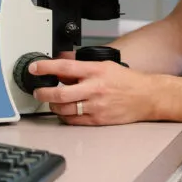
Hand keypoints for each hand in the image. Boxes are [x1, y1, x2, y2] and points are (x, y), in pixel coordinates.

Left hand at [29, 58, 159, 125]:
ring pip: (64, 109)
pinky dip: (65, 116)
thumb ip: (82, 64)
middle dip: (43, 93)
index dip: (46, 67)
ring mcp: (95, 106)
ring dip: (53, 106)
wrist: (146, 97)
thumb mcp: (104, 65)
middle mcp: (94, 89)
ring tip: (51, 102)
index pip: (65, 67)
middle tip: (37, 91)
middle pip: (60, 94)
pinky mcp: (97, 120)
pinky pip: (74, 121)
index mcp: (95, 72)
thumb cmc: (127, 81)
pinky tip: (64, 111)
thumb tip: (63, 61)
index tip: (35, 68)